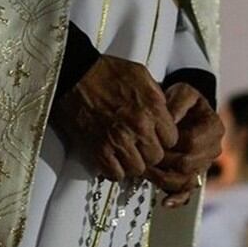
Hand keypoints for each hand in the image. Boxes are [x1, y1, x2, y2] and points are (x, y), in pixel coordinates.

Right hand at [53, 55, 177, 180]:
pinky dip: (114, 170)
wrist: (75, 75)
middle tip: (140, 146)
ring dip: (132, 163)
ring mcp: (118, 139)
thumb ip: (157, 97)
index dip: (164, 139)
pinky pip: (115, 174)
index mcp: (152, 107)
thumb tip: (166, 112)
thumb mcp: (142, 75)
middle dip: (149, 153)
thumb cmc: (106, 72)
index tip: (156, 136)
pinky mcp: (98, 149)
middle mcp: (138, 126)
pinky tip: (113, 159)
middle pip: (156, 157)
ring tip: (126, 154)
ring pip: (137, 169)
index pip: (172, 139)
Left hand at [146, 83, 223, 207]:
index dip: (171, 144)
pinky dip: (177, 198)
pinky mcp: (193, 176)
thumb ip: (176, 103)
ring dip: (163, 178)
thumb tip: (169, 121)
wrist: (181, 110)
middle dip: (164, 162)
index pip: (192, 142)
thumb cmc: (180, 101)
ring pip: (186, 180)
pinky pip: (188, 192)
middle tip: (142, 157)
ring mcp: (203, 165)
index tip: (152, 140)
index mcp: (214, 127)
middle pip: (188, 164)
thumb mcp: (181, 92)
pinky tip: (165, 202)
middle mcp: (213, 149)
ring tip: (145, 172)